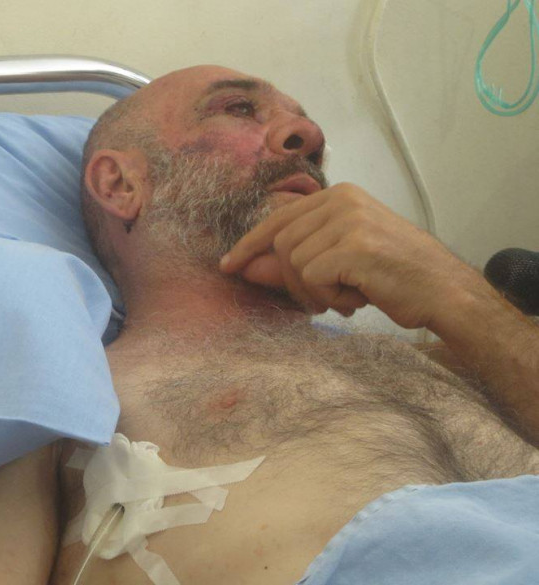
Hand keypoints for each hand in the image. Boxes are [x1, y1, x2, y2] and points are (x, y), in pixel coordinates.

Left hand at [219, 182, 480, 328]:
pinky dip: (328, 298)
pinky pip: (312, 278)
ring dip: (313, 293)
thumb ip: (295, 260)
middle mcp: (343, 200)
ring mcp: (349, 220)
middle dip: (291, 281)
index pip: (279, 218)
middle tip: (323, 300)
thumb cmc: (393, 277)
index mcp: (339, 196)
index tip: (230, 266)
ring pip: (294, 263)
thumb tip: (246, 269)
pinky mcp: (355, 246)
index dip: (250, 245)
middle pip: (281, 243)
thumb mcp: (340, 262)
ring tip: (346, 297)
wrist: (444, 291)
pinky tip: (357, 299)